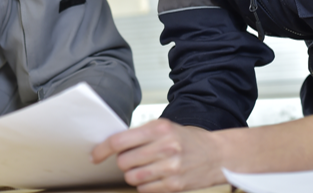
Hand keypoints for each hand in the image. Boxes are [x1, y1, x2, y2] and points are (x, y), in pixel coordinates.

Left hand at [92, 119, 225, 192]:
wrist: (217, 155)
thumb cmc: (188, 140)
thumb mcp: (165, 127)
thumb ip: (140, 134)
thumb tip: (113, 144)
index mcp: (159, 129)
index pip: (120, 141)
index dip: (103, 149)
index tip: (96, 155)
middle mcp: (165, 147)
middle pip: (124, 161)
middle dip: (123, 162)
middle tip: (133, 158)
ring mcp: (170, 168)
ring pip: (132, 177)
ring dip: (133, 174)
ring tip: (145, 167)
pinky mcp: (174, 185)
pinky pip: (144, 189)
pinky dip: (144, 184)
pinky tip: (155, 176)